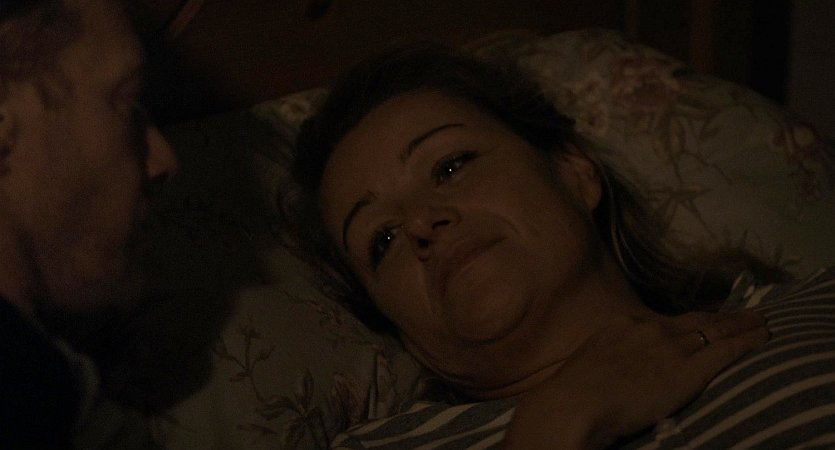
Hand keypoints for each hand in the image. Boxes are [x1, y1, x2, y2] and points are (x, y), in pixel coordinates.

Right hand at [503, 308, 768, 448]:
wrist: (577, 401)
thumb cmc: (574, 389)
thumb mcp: (591, 358)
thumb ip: (611, 353)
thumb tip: (619, 365)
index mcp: (624, 322)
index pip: (668, 319)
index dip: (692, 319)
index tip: (705, 317)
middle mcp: (650, 327)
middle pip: (696, 319)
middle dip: (723, 316)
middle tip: (747, 312)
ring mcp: (671, 347)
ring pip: (716, 331)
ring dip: (741, 326)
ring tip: (760, 323)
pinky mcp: (687, 371)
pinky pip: (725, 351)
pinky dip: (747, 343)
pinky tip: (761, 338)